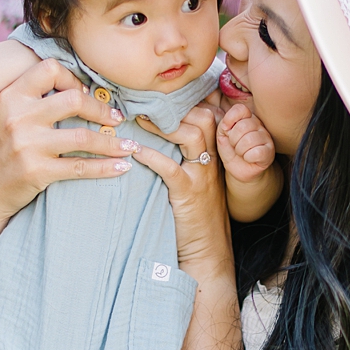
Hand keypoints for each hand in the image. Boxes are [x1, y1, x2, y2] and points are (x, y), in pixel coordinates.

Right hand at [0, 56, 139, 231]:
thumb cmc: (0, 145)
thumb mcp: (4, 111)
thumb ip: (31, 95)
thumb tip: (78, 82)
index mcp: (10, 95)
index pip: (50, 69)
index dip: (73, 78)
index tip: (85, 94)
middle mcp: (18, 116)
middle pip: (74, 100)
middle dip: (101, 109)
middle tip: (116, 118)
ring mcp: (27, 144)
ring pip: (84, 137)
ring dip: (113, 142)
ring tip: (130, 145)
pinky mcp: (36, 171)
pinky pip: (80, 167)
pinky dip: (106, 167)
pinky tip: (122, 166)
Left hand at [132, 105, 232, 279]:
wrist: (208, 251)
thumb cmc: (196, 218)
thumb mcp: (197, 183)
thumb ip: (185, 161)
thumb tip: (155, 140)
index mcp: (214, 157)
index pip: (209, 117)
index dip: (187, 104)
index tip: (161, 98)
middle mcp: (212, 162)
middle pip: (205, 118)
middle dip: (177, 107)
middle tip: (148, 104)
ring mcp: (202, 177)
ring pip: (193, 134)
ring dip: (163, 125)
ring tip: (140, 120)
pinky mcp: (189, 193)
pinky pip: (170, 167)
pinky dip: (151, 155)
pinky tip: (134, 151)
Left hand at [216, 102, 274, 182]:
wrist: (240, 169)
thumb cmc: (231, 151)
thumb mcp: (222, 137)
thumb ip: (222, 127)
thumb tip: (225, 126)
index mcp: (246, 118)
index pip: (241, 109)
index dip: (230, 119)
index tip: (226, 130)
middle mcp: (258, 125)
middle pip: (243, 126)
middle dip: (233, 139)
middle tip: (234, 145)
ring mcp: (266, 138)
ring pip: (249, 140)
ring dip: (240, 150)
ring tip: (241, 153)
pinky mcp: (269, 152)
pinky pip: (257, 152)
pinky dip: (248, 157)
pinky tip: (248, 158)